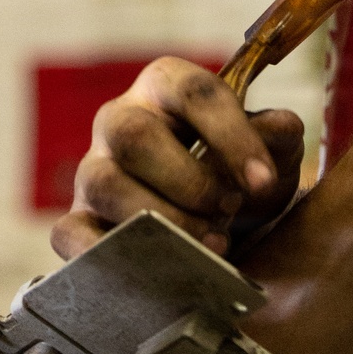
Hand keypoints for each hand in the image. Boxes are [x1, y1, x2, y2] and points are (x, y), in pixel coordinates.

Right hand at [50, 56, 303, 259]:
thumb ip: (277, 134)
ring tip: (212, 242)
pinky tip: (158, 267)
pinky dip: (110, 253)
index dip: (232, 137)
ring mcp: (93, 169)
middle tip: (230, 208)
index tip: (263, 181)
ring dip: (163, 220)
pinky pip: (71, 233)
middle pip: (133, 135)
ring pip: (105, 185)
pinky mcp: (77, 218)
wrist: (221, 215)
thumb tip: (280, 127)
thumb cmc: (240, 167)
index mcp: (169, 86)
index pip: (194, 93)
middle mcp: (121, 120)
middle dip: (190, 181)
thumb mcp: (272, 147)